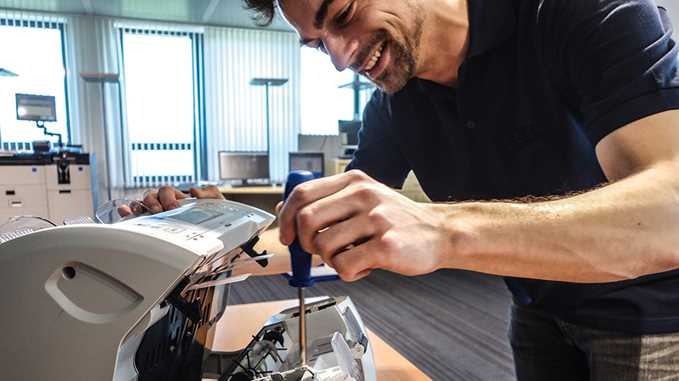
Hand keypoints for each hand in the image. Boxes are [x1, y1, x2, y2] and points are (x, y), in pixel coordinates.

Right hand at [118, 185, 223, 216]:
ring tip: (141, 211)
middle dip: (154, 202)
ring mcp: (156, 214)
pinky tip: (123, 211)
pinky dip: (127, 212)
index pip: (166, 191)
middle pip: (152, 196)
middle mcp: (164, 204)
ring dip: (139, 206)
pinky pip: (135, 216)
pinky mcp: (150, 225)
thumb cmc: (213, 218)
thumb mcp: (216, 203)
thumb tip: (194, 190)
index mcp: (178, 197)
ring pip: (142, 204)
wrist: (217, 234)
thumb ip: (209, 193)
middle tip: (161, 212)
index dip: (167, 198)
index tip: (174, 208)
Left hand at [277, 170, 448, 280]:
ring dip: (330, 261)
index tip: (287, 236)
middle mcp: (363, 195)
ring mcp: (376, 219)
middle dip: (306, 243)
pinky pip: (344, 265)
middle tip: (320, 251)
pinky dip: (348, 273)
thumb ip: (327, 202)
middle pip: (306, 220)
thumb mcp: (363, 199)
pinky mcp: (386, 245)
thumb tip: (284, 212)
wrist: (440, 232)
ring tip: (350, 257)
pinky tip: (364, 266)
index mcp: (353, 181)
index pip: (302, 194)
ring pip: (323, 246)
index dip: (286, 218)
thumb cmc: (397, 220)